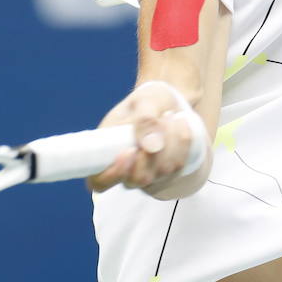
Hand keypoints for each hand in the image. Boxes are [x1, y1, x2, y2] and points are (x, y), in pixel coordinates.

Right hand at [86, 81, 203, 193]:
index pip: (99, 181)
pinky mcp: (168, 175)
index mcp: (105, 154)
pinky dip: (182, 142)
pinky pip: (178, 165)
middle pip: (138, 179)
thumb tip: (151, 147)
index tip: (130, 151)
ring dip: (171, 140)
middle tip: (161, 119)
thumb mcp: (145, 100)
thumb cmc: (148, 101)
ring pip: (162, 171)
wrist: (168, 103)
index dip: (113, 174)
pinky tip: (180, 124)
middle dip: (153, 150)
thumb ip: (144, 119)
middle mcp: (125, 171)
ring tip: (169, 115)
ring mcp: (148, 175)